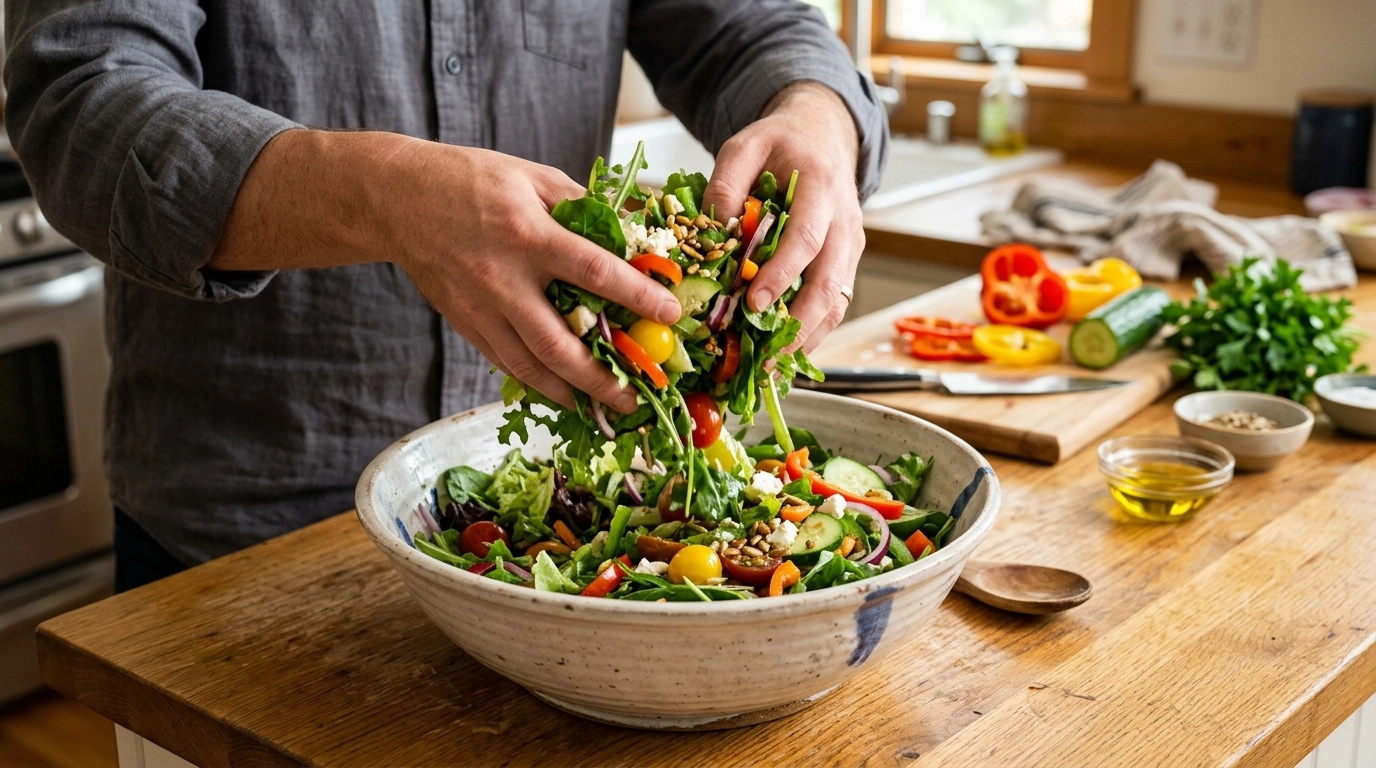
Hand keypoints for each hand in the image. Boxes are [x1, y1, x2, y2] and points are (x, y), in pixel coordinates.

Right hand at [384, 143, 680, 412]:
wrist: (396, 200)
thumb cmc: (472, 180)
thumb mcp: (533, 177)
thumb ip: (584, 206)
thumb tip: (633, 231)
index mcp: (527, 234)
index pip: (594, 272)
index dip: (637, 295)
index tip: (669, 314)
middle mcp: (504, 279)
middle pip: (561, 344)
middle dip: (604, 378)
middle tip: (638, 397)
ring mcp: (481, 309)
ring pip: (531, 367)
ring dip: (572, 394)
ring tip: (605, 408)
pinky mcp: (466, 324)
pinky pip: (507, 364)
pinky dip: (539, 384)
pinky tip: (565, 393)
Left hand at [702, 81, 863, 350]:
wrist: (822, 136)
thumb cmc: (781, 144)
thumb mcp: (745, 145)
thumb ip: (726, 182)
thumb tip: (715, 229)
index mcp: (821, 189)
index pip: (807, 239)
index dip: (782, 274)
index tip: (754, 304)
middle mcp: (844, 222)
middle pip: (830, 283)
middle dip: (799, 324)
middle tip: (765, 357)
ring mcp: (850, 247)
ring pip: (836, 302)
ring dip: (806, 339)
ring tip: (771, 369)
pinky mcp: (845, 264)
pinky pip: (834, 305)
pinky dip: (811, 334)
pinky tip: (783, 356)